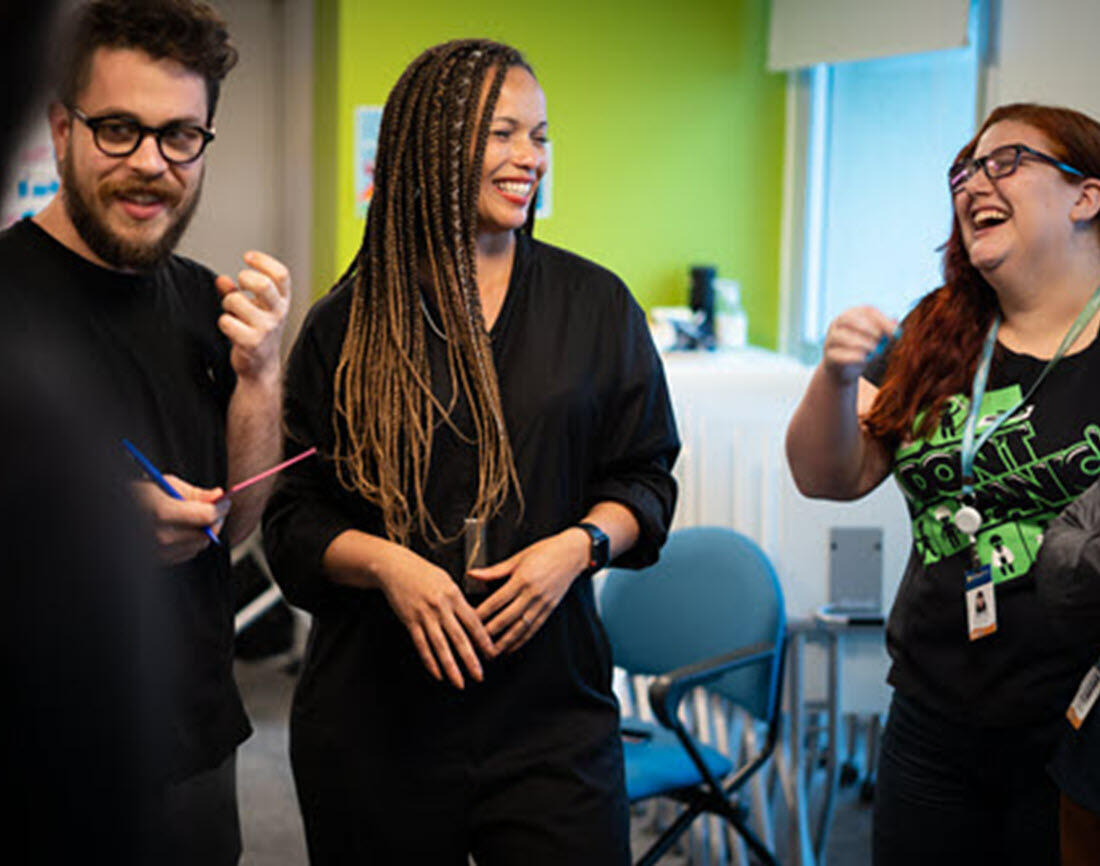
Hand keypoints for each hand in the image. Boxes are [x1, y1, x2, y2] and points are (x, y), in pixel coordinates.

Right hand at [130, 475, 229, 564]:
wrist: (110, 512)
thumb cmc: (136, 494)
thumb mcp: (166, 484)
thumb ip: (196, 493)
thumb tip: (219, 495)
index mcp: (162, 512)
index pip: (206, 516)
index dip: (221, 508)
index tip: (225, 501)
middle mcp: (160, 535)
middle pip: (206, 534)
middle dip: (216, 520)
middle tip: (217, 509)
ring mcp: (158, 551)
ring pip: (199, 545)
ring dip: (205, 532)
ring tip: (198, 517)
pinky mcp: (158, 560)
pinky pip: (187, 554)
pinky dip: (193, 542)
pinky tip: (185, 529)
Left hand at [215, 251, 290, 382]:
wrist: (261, 368)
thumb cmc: (257, 333)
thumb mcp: (254, 309)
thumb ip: (237, 291)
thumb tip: (222, 279)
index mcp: (282, 302)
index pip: (281, 275)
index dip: (263, 261)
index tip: (247, 257)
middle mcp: (278, 313)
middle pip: (263, 284)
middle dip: (245, 278)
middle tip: (240, 283)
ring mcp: (266, 328)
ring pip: (236, 301)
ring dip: (228, 304)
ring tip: (232, 312)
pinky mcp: (252, 342)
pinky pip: (227, 322)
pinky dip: (224, 322)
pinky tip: (230, 329)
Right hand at [376, 546, 495, 688]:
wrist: (395, 567)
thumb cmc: (423, 573)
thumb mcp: (447, 581)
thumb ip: (460, 601)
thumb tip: (474, 620)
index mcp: (454, 595)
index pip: (473, 621)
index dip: (483, 639)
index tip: (492, 653)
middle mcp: (441, 607)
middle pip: (459, 638)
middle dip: (471, 659)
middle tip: (479, 675)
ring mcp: (425, 616)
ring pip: (440, 646)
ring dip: (451, 667)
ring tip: (459, 682)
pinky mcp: (410, 621)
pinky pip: (422, 645)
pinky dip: (430, 662)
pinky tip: (437, 673)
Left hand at [470, 529, 590, 653]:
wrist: (572, 554)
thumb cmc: (545, 552)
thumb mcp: (518, 557)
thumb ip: (495, 570)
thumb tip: (473, 574)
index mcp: (522, 579)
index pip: (497, 600)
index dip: (482, 613)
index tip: (469, 622)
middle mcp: (532, 593)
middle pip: (507, 617)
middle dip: (490, 633)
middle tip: (476, 643)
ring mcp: (542, 603)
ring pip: (521, 627)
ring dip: (505, 642)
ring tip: (492, 653)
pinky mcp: (550, 609)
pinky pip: (534, 628)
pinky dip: (521, 640)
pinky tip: (511, 648)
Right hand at [822, 306, 896, 386]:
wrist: (845, 370)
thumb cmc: (863, 349)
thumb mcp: (876, 338)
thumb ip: (886, 330)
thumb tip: (896, 326)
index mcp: (852, 315)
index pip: (866, 311)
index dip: (882, 320)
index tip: (895, 333)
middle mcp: (837, 324)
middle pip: (848, 319)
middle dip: (867, 328)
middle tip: (880, 338)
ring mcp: (830, 340)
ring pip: (840, 336)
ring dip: (860, 342)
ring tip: (874, 351)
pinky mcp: (828, 356)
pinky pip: (837, 354)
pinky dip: (852, 356)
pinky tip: (864, 359)